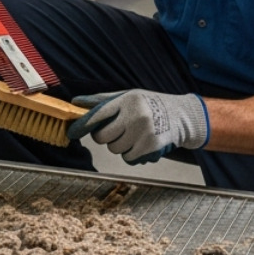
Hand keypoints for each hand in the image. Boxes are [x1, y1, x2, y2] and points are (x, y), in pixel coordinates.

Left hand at [67, 89, 209, 164]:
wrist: (181, 116)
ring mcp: (144, 132)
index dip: (82, 125)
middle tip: (117, 130)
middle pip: (102, 137)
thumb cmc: (151, 104)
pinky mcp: (150, 147)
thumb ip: (102, 101)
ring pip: (115, 149)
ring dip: (120, 145)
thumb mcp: (128, 96)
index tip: (71, 132)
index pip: (98, 114)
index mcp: (127, 100)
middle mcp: (135, 115)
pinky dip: (132, 154)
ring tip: (134, 134)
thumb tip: (76, 101)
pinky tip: (141, 142)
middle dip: (105, 137)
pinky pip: (128, 158)